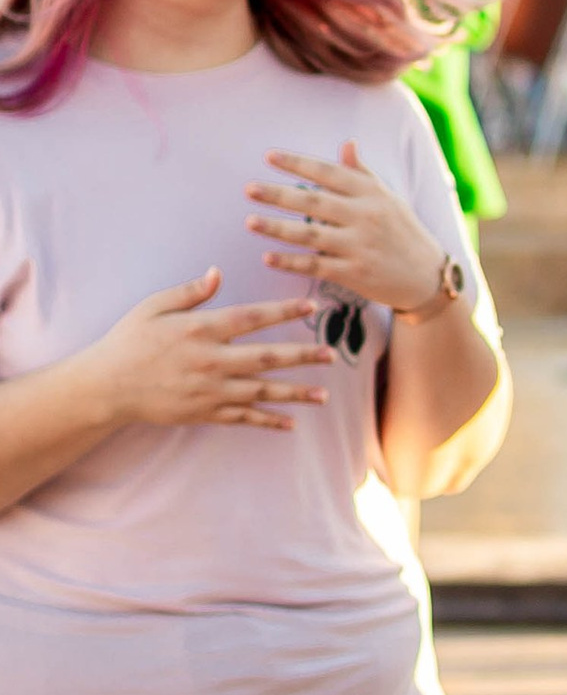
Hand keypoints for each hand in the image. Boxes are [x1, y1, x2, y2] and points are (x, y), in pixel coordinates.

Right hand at [86, 270, 329, 431]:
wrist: (107, 386)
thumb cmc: (129, 340)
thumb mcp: (153, 307)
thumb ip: (190, 292)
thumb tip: (218, 272)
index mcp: (200, 330)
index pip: (252, 317)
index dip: (284, 310)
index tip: (312, 305)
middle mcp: (211, 360)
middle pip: (267, 357)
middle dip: (303, 356)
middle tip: (331, 354)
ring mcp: (211, 390)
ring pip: (263, 392)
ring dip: (296, 394)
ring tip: (325, 395)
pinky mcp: (206, 413)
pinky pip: (244, 418)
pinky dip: (269, 421)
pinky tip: (292, 423)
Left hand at [246, 145, 451, 313]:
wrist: (428, 277)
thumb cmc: (403, 233)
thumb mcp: (389, 199)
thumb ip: (362, 173)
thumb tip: (347, 143)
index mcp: (371, 194)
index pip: (328, 173)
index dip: (298, 164)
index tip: (268, 157)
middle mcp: (366, 217)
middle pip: (314, 202)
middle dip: (278, 195)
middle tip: (248, 189)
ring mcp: (361, 246)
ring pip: (311, 234)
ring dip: (277, 228)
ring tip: (249, 222)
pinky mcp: (356, 273)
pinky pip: (317, 265)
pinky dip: (291, 262)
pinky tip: (268, 257)